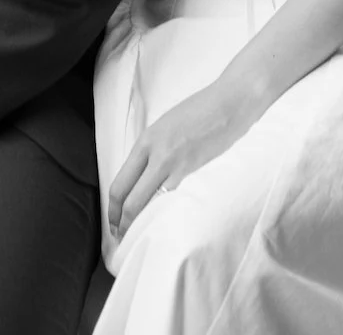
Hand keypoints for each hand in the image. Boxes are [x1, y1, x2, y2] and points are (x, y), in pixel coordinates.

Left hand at [108, 76, 265, 240]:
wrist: (229, 103)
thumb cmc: (200, 110)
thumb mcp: (166, 126)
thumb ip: (153, 150)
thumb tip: (143, 175)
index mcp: (146, 141)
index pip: (120, 184)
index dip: (113, 209)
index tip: (114, 223)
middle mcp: (157, 155)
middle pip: (130, 200)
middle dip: (123, 224)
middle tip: (122, 238)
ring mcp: (177, 166)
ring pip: (153, 205)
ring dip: (147, 224)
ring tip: (146, 236)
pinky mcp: (197, 174)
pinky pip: (178, 202)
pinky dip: (171, 216)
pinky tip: (171, 225)